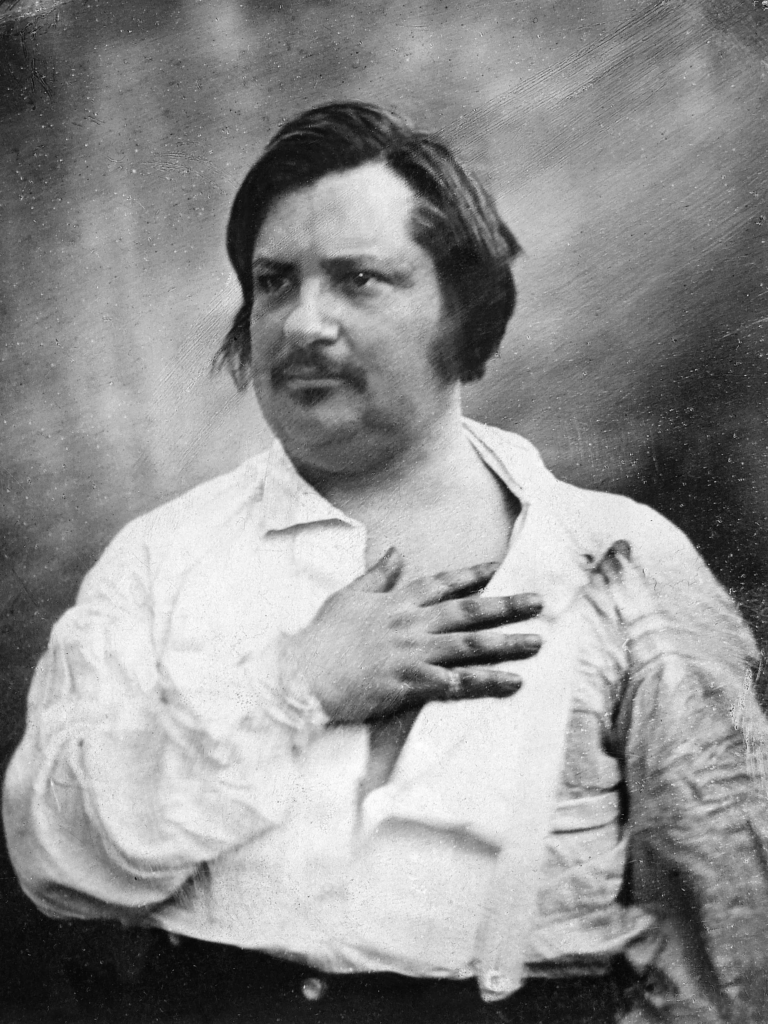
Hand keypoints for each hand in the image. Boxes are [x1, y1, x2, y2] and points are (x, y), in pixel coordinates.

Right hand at [281, 548, 542, 722]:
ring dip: (505, 645)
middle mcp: (411, 624)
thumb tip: (395, 551)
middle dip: (507, 606)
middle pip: (468, 612)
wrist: (302, 672)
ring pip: (467, 646)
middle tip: (539, 603)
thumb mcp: (349, 595)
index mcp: (399, 602)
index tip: (503, 568)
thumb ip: (378, 575)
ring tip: (535, 644)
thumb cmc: (323, 636)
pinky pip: (447, 683)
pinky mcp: (406, 683)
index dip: (474, 574)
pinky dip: (475, 682)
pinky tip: (503, 683)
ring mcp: (411, 654)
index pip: (444, 583)